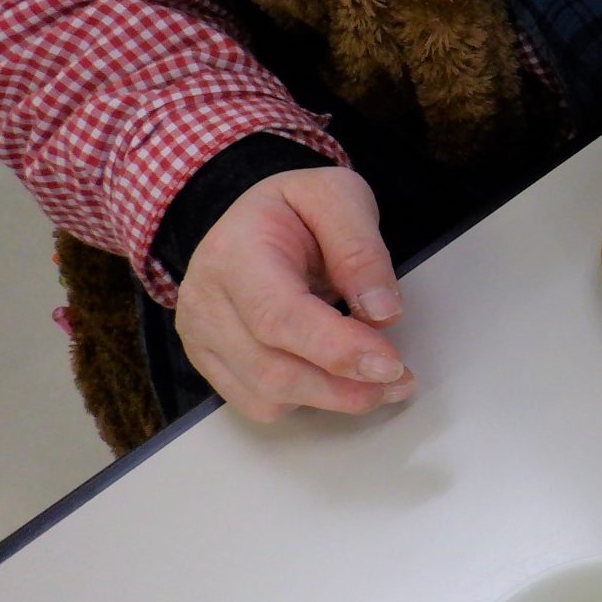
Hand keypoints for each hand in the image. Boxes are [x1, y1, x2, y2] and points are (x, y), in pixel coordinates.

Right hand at [173, 168, 413, 420]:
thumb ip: (360, 250)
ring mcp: (202, 338)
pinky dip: (306, 402)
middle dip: (345, 386)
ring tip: (379, 381)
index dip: (337, 349)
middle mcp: (207, 302)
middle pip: (273, 370)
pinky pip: (259, 405)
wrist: (246, 220)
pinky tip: (336, 379)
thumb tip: (382, 314)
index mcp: (235, 254)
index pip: (280, 317)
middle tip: (400, 380)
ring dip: (333, 400)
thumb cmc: (293, 209)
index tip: (390, 364)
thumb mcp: (337, 197)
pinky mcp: (210, 363)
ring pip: (267, 397)